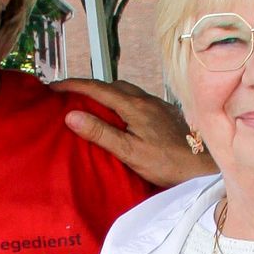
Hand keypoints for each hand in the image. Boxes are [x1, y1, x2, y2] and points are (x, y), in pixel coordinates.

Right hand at [53, 77, 213, 188]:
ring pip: (124, 91)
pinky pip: (135, 99)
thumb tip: (71, 115)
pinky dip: (119, 101)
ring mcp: (156, 105)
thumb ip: (101, 133)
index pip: (96, 88)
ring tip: (88, 104)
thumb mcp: (129, 151)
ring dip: (104, 93)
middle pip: (109, 85)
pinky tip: (118, 114)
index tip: (51, 88)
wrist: (202, 168)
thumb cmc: (167, 163)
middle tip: (66, 95)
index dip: (72, 85)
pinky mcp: (164, 113)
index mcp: (133, 106)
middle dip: (86, 87)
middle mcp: (145, 99)